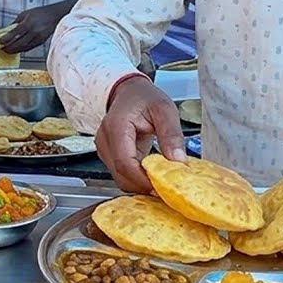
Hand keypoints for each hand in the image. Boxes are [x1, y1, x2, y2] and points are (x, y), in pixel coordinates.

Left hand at [0, 2, 72, 53]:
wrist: (55, 15)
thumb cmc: (39, 13)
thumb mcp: (24, 14)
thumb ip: (15, 23)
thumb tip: (5, 31)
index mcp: (29, 23)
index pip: (15, 33)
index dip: (6, 39)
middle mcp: (34, 32)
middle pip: (19, 43)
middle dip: (9, 47)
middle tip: (1, 48)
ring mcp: (38, 38)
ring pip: (24, 48)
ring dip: (14, 50)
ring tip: (6, 50)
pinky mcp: (41, 42)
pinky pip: (29, 48)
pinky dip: (21, 50)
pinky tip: (15, 50)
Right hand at [95, 75, 185, 192]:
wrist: (129, 92)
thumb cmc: (144, 97)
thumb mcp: (164, 109)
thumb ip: (172, 134)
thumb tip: (178, 161)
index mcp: (116, 127)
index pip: (125, 163)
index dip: (143, 180)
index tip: (163, 188)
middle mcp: (105, 140)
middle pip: (120, 175)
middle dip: (143, 186)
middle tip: (168, 190)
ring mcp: (104, 149)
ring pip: (120, 178)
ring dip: (140, 184)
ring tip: (162, 183)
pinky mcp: (109, 155)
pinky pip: (121, 174)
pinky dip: (137, 179)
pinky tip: (152, 177)